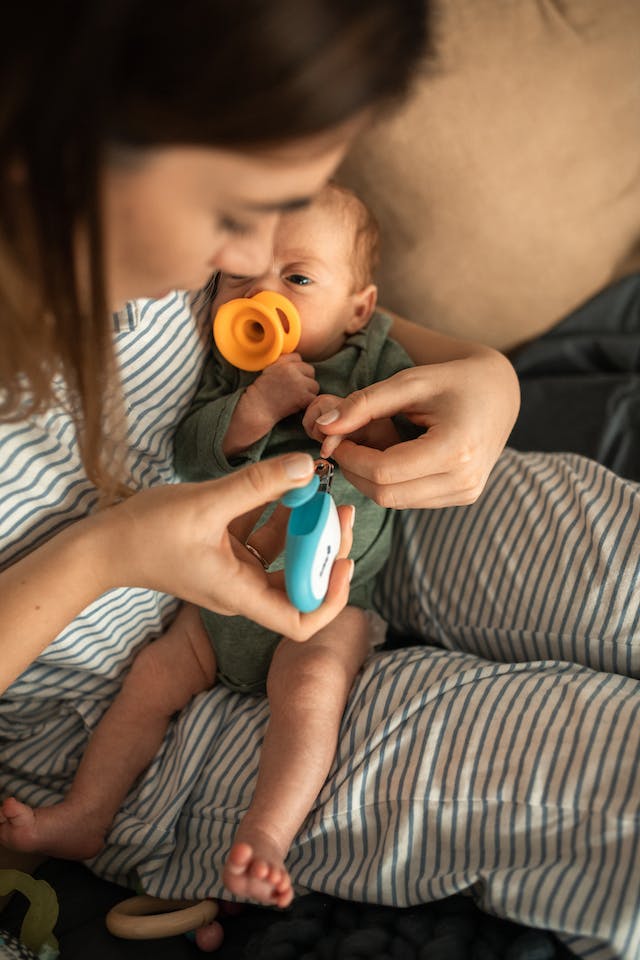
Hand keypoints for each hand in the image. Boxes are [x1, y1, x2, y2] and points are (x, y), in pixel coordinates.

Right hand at [101, 453, 353, 641]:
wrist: (101, 545)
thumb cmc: (146, 533)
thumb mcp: (206, 504)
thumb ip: (258, 484)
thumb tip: (306, 466)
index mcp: (241, 593)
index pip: (301, 621)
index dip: (331, 596)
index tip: (344, 558)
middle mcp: (242, 589)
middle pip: (301, 583)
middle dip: (325, 548)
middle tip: (339, 508)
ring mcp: (233, 571)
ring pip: (283, 555)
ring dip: (303, 526)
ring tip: (316, 487)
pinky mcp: (222, 552)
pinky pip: (260, 538)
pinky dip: (275, 515)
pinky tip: (284, 483)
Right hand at [245, 354, 318, 428]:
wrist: (257, 407)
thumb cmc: (261, 392)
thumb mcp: (269, 370)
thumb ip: (282, 363)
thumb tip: (298, 360)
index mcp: (283, 362)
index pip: (298, 358)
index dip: (296, 368)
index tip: (289, 378)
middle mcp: (292, 370)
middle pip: (310, 371)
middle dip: (305, 379)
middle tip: (294, 389)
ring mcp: (299, 383)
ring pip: (314, 385)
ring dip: (308, 392)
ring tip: (295, 398)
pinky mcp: (303, 396)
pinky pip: (313, 397)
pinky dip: (307, 402)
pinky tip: (297, 405)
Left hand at [306, 351, 519, 508]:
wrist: (501, 393)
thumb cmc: (455, 380)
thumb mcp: (410, 382)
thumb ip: (364, 404)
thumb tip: (323, 427)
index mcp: (456, 449)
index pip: (384, 472)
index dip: (350, 457)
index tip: (334, 437)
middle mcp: (464, 481)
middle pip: (386, 494)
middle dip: (355, 471)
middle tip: (343, 442)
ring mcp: (466, 494)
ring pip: (395, 501)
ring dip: (370, 478)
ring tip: (368, 444)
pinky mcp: (463, 497)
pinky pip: (410, 499)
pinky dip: (390, 481)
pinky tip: (390, 454)